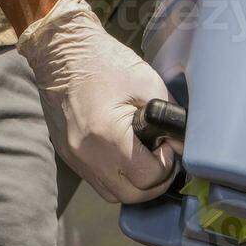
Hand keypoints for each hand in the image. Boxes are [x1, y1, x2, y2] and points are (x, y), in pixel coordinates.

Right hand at [17, 0, 176, 202]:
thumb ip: (171, 116)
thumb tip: (183, 141)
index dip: (166, 165)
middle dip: (153, 183)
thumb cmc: (103, 61)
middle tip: (163, 158)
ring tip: (145, 158)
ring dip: (133, 184)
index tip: (169, 146)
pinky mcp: (67, 154)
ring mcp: (73, 157)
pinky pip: (96, 180)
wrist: (62, 51)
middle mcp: (86, 154)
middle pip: (130, 195)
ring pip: (112, 193)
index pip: (147, 178)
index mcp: (107, 136)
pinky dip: (115, 175)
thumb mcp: (148, 83)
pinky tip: (126, 155)